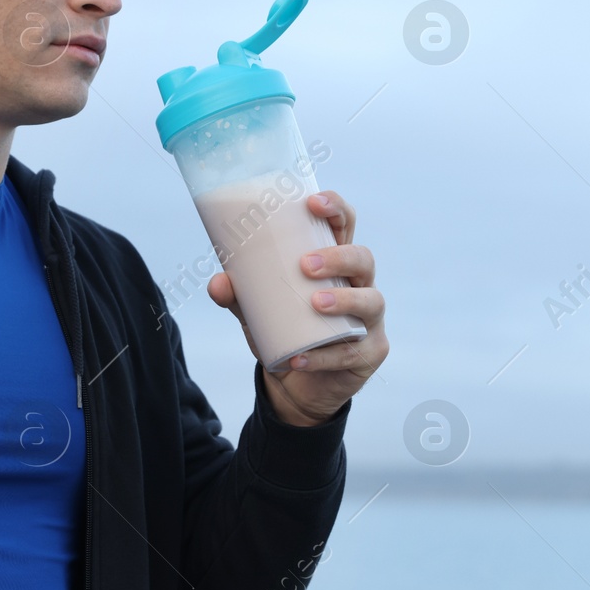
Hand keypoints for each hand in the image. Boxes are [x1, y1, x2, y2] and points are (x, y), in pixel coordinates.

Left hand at [207, 190, 389, 426]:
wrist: (297, 386)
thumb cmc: (285, 332)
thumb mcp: (257, 312)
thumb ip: (238, 296)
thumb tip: (218, 283)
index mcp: (335, 264)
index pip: (344, 225)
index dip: (335, 208)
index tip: (312, 203)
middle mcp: (359, 285)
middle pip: (364, 258)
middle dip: (339, 257)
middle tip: (307, 265)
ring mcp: (370, 320)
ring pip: (371, 300)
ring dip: (344, 299)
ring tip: (315, 302)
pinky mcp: (370, 352)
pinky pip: (353, 351)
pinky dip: (324, 355)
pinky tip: (300, 358)